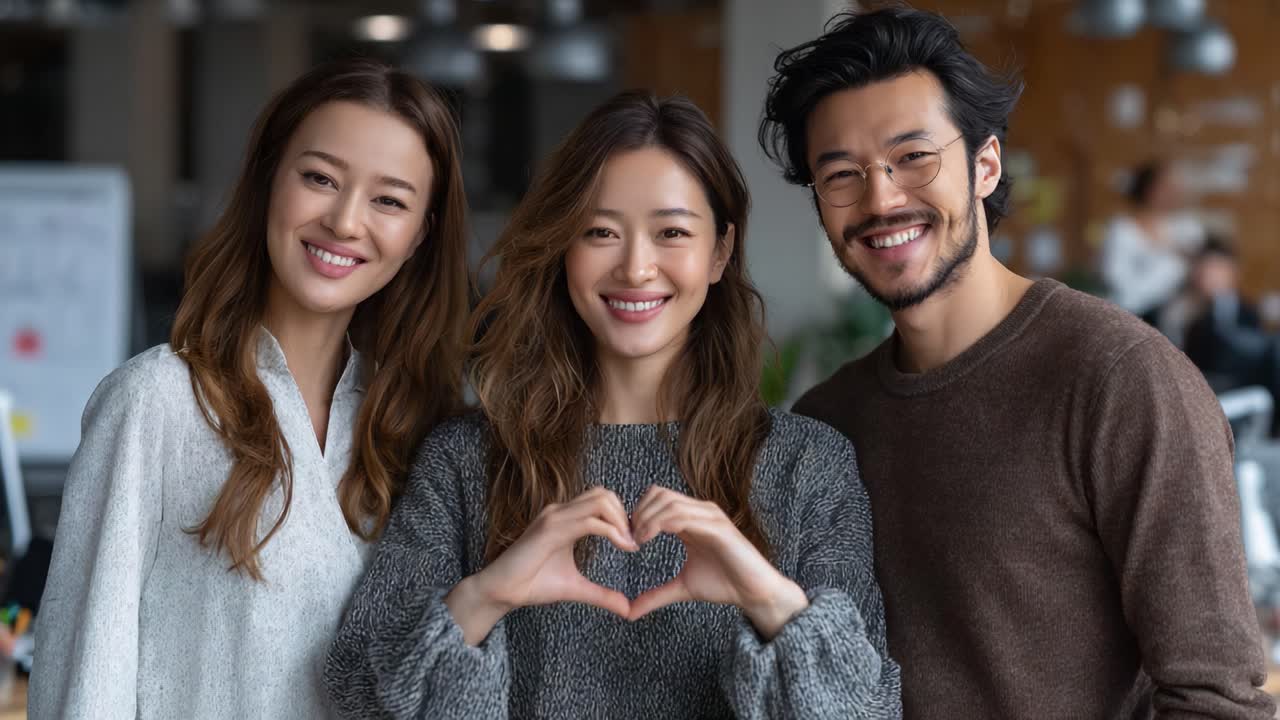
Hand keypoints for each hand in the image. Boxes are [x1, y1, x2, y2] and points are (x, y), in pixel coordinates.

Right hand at [447, 486, 637, 644]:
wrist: (502, 591)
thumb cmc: (533, 585)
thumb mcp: (576, 588)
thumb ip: (602, 594)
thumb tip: (628, 609)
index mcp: (565, 518)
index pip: (601, 500)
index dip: (623, 516)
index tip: (634, 541)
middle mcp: (560, 511)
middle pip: (604, 494)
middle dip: (625, 514)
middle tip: (634, 541)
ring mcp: (554, 517)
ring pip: (600, 501)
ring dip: (621, 520)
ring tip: (630, 544)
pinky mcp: (550, 529)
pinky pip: (589, 521)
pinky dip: (612, 531)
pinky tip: (622, 546)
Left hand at [627, 486, 808, 638]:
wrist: (755, 593)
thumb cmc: (724, 585)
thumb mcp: (682, 588)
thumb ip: (656, 595)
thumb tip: (629, 613)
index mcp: (691, 519)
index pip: (657, 498)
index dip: (637, 514)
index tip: (627, 539)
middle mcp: (700, 512)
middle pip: (659, 494)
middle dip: (639, 513)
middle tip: (630, 539)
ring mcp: (711, 517)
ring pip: (669, 502)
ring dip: (647, 519)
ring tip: (638, 541)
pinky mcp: (719, 528)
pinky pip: (685, 516)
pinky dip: (662, 524)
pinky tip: (650, 539)